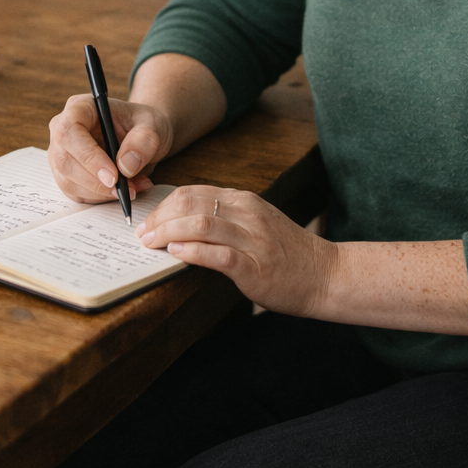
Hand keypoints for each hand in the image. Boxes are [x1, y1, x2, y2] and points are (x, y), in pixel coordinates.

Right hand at [48, 93, 173, 202]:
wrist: (143, 137)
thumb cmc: (144, 125)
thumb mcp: (153, 125)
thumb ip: (143, 141)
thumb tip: (125, 166)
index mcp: (79, 108)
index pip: (69, 132)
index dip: (88, 157)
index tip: (113, 176)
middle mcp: (62, 130)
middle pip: (65, 161)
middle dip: (97, 182)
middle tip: (128, 189)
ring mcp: (61, 154)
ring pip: (69, 182)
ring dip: (102, 192)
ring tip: (133, 187)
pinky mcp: (67, 175)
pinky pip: (76, 194)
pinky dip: (100, 198)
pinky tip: (122, 190)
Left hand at [136, 185, 336, 316]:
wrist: (325, 274)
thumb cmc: (288, 254)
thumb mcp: (257, 224)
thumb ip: (226, 219)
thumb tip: (184, 223)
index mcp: (245, 201)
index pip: (194, 192)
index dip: (164, 205)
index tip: (148, 220)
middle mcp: (248, 214)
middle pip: (191, 204)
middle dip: (159, 218)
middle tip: (142, 233)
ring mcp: (252, 239)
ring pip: (200, 224)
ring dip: (168, 232)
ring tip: (151, 243)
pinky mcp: (255, 266)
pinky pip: (217, 254)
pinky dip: (191, 251)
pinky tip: (176, 253)